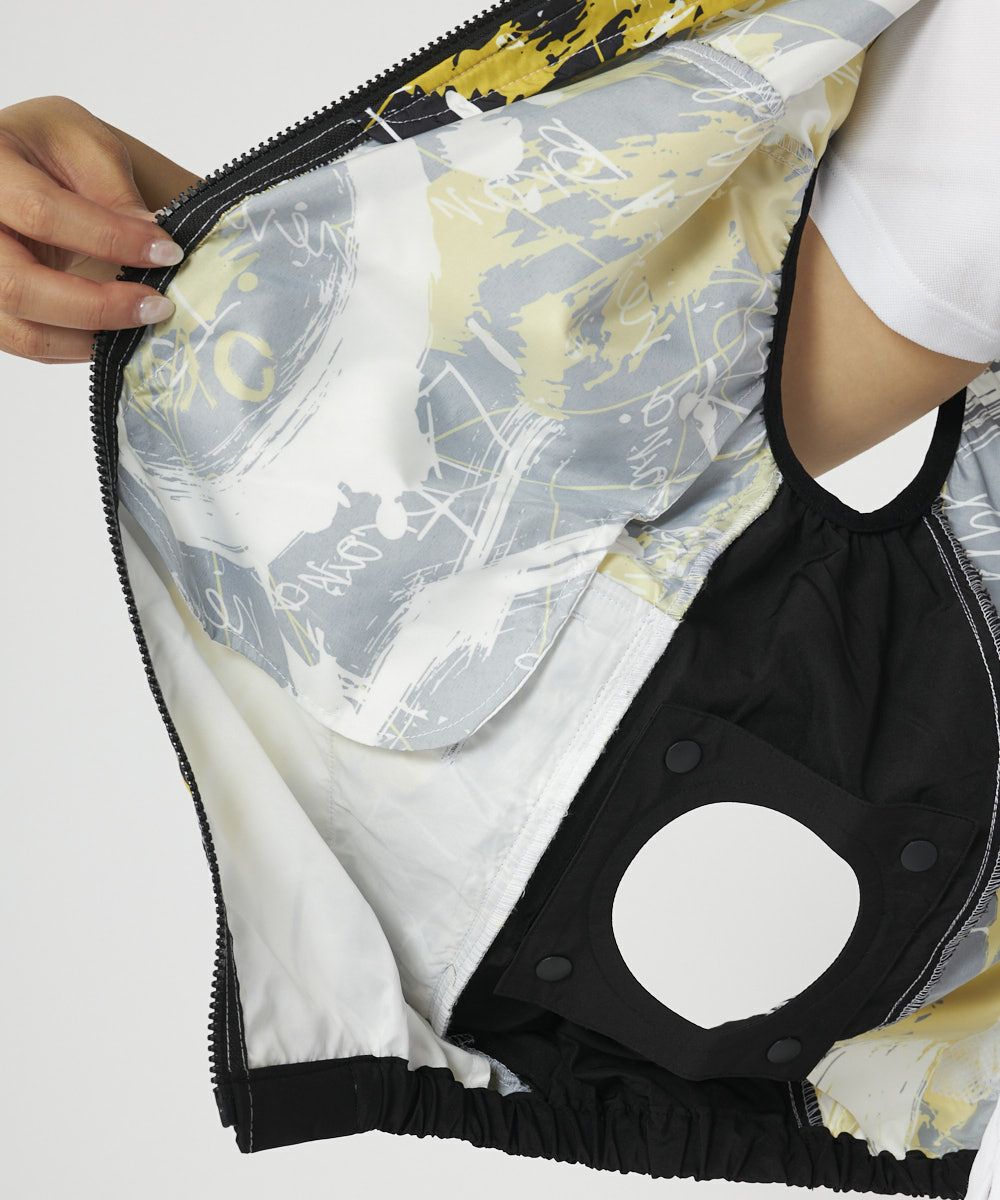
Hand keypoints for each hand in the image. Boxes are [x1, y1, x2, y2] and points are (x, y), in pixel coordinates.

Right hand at [0, 95, 196, 364]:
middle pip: (17, 286)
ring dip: (89, 339)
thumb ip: (115, 193)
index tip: (167, 253)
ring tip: (140, 323)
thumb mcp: (86, 147)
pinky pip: (26, 344)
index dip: (109, 238)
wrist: (21, 167)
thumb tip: (152, 248)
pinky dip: (74, 347)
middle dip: (98, 306)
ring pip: (20, 331)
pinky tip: (112, 333)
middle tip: (158, 306)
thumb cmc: (49, 152)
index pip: (40, 212)